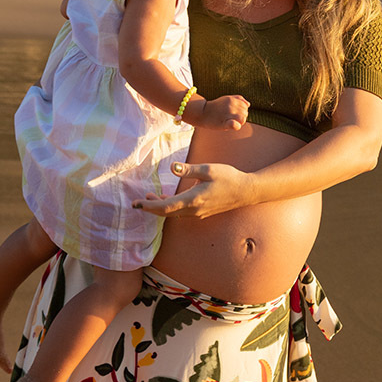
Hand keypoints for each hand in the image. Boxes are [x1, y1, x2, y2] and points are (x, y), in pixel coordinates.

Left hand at [133, 162, 256, 218]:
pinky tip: (168, 198)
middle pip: (166, 213)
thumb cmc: (228, 178)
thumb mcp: (208, 169)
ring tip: (150, 197)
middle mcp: (193, 210)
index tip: (136, 203)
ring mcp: (198, 213)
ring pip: (173, 213)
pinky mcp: (202, 212)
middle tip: (138, 202)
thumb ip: (188, 170)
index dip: (148, 206)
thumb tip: (172, 168)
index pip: (164, 207)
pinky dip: (171, 207)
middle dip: (151, 207)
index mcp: (193, 199)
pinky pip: (181, 212)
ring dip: (160, 207)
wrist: (246, 191)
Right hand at [196, 94, 249, 130]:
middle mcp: (231, 105)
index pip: (246, 107)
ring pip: (243, 119)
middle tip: (230, 118)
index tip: (234, 113)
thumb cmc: (215, 107)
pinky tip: (232, 125)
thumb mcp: (226, 99)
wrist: (202, 113)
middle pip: (245, 113)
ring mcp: (227, 114)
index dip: (242, 111)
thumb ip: (238, 99)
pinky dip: (236, 126)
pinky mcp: (224, 123)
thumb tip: (248, 104)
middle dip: (240, 117)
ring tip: (230, 121)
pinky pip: (235, 125)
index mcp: (232, 99)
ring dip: (239, 122)